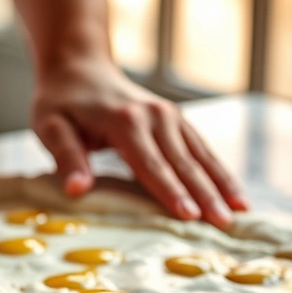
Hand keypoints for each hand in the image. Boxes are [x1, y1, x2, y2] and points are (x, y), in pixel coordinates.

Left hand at [30, 58, 248, 227]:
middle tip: (224, 225)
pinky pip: (203, 150)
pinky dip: (220, 172)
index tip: (188, 217)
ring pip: (201, 156)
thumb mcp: (50, 127)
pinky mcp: (177, 120)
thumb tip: (77, 189)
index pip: (151, 164)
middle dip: (206, 195)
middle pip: (183, 163)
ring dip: (222, 185)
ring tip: (241, 213)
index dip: (169, 192)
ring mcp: (171, 116)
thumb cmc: (60, 103)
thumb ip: (66, 157)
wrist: (79, 67)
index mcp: (125, 121)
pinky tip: (236, 195)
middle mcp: (155, 116)